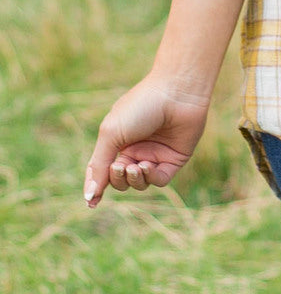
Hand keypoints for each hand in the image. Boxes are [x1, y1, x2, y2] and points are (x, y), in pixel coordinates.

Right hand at [84, 76, 209, 207]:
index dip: (97, 186)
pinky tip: (148, 165)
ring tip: (136, 166)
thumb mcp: (112, 133)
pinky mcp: (174, 158)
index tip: (91, 202)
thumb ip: (99, 165)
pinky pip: (159, 179)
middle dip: (117, 179)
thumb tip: (89, 196)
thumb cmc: (141, 106)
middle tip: (120, 167)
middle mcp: (137, 148)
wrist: (176, 91)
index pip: (103, 169)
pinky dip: (151, 177)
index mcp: (118, 140)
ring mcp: (155, 154)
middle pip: (120, 180)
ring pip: (139, 183)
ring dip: (134, 180)